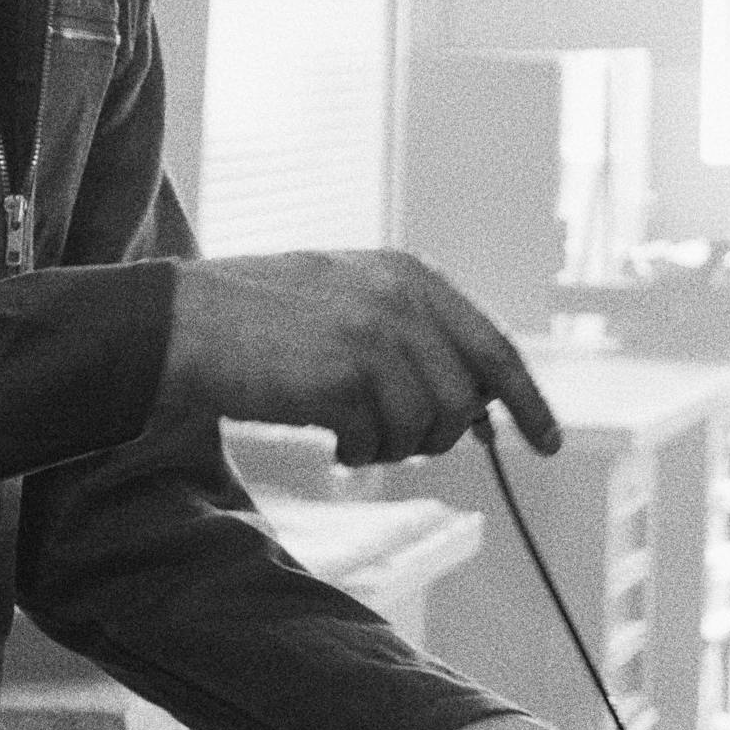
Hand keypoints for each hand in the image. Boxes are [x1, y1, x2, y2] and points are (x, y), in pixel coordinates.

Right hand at [159, 252, 558, 469]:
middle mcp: (401, 300)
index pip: (495, 345)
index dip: (527, 400)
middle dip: (444, 436)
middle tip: (403, 444)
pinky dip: (360, 454)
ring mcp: (373, 337)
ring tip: (355, 437)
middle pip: (465, 398)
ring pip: (427, 426)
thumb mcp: (348, 298)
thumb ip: (413, 332)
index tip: (547, 442)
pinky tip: (333, 444)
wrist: (182, 324)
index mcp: (409, 274)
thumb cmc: (260, 319)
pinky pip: (380, 441)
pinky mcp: (342, 378)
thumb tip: (479, 402)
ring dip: (394, 447)